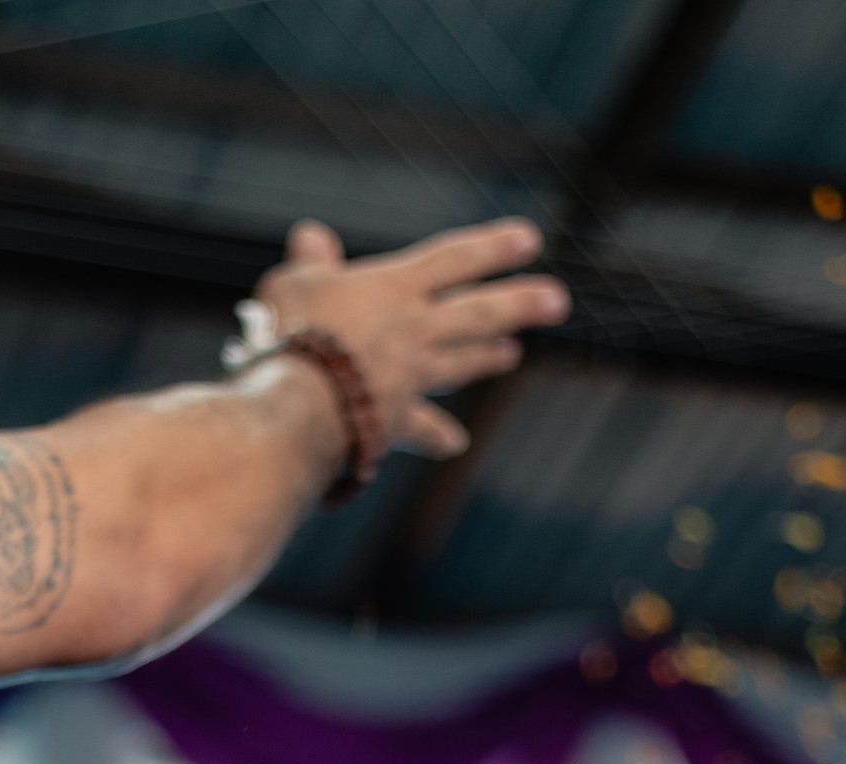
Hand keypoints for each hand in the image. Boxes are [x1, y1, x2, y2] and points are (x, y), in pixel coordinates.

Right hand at [252, 217, 570, 457]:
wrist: (299, 403)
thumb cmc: (288, 332)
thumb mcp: (291, 285)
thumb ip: (309, 264)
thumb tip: (311, 236)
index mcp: (394, 288)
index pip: (452, 260)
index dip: (491, 248)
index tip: (530, 240)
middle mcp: (414, 330)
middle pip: (478, 313)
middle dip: (519, 304)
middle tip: (557, 301)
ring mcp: (411, 377)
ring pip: (460, 363)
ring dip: (486, 359)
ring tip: (512, 354)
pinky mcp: (396, 419)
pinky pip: (423, 427)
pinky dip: (438, 435)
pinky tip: (455, 444)